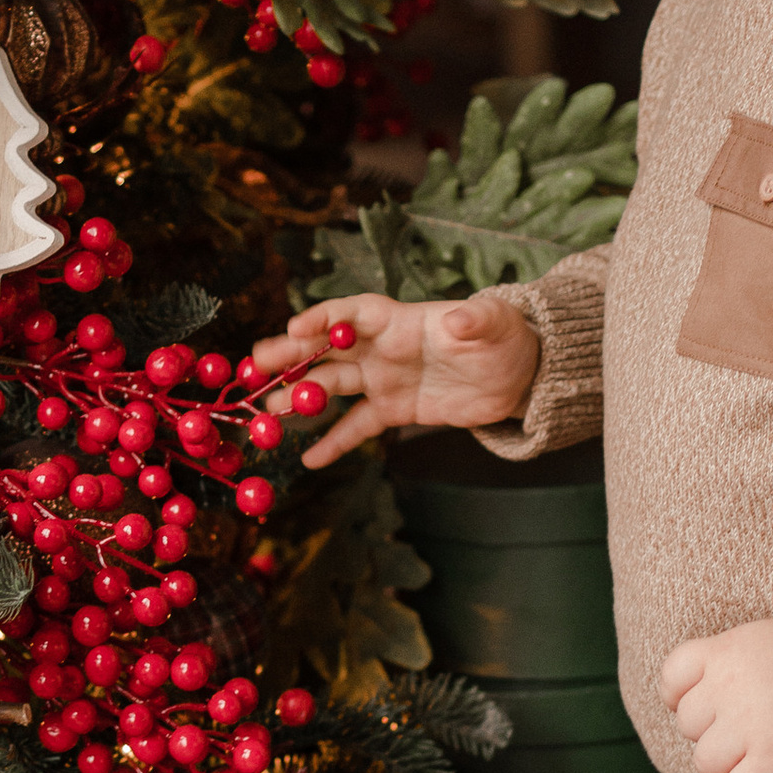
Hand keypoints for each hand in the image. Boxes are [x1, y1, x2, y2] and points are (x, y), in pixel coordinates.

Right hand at [249, 291, 540, 472]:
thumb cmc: (503, 337)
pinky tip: (309, 458)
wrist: (516, 375)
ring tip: (265, 408)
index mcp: (401, 320)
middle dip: (292, 353)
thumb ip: (474, 322)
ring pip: (332, 386)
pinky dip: (334, 442)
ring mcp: (384, 379)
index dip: (325, 317)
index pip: (354, 313)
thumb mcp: (494, 325)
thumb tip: (460, 319)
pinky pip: (357, 426)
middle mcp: (383, 348)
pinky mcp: (394, 410)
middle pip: (329, 348)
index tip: (295, 327)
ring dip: (299, 396)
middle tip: (255, 362)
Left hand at [659, 619, 772, 772]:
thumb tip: (707, 690)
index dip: (684, 697)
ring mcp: (751, 727)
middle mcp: (730, 686)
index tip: (711, 706)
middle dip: (716, 732)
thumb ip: (736, 660)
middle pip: (689, 725)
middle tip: (756, 730)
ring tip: (766, 753)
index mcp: (728, 649)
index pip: (672, 678)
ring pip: (706, 762)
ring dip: (731, 765)